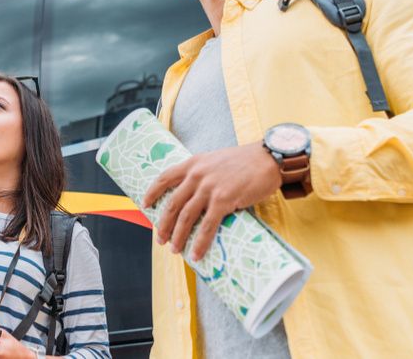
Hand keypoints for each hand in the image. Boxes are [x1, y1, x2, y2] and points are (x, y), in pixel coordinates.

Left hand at [142, 142, 282, 260]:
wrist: (268, 158)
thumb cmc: (245, 161)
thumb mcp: (216, 160)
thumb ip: (203, 174)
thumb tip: (197, 196)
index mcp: (193, 163)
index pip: (164, 178)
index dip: (152, 193)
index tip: (145, 205)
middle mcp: (197, 175)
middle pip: (172, 204)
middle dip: (163, 224)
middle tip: (160, 239)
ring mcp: (209, 188)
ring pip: (186, 217)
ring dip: (178, 236)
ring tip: (174, 250)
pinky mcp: (223, 200)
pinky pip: (206, 226)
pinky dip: (200, 243)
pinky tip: (196, 254)